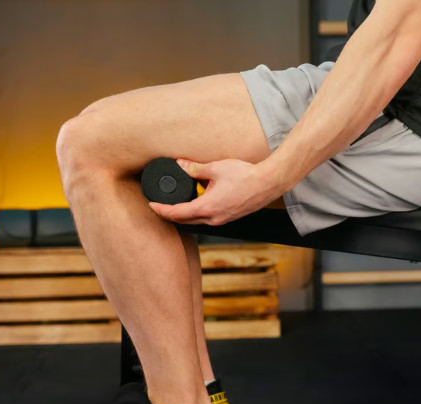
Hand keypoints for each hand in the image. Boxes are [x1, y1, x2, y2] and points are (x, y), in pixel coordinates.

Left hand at [148, 158, 283, 226]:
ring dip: (185, 215)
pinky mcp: (230, 217)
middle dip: (170, 214)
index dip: (161, 210)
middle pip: (185, 220)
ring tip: (177, 204)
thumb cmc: (246, 176)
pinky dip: (199, 213)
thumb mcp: (216, 168)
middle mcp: (214, 218)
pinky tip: (199, 202)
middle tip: (159, 206)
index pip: (177, 213)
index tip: (152, 206)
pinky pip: (209, 218)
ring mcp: (223, 219)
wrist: (269, 183)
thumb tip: (181, 164)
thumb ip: (195, 168)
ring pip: (197, 221)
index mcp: (207, 207)